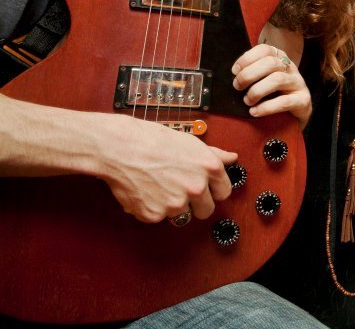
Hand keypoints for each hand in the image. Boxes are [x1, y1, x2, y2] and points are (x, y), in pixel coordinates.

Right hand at [99, 118, 236, 222]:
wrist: (120, 147)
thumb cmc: (153, 140)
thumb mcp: (190, 143)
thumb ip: (214, 155)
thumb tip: (232, 158)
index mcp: (209, 168)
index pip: (224, 192)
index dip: (214, 190)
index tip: (206, 189)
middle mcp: (196, 188)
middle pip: (206, 210)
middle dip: (197, 204)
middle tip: (179, 189)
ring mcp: (175, 204)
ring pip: (181, 214)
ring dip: (172, 205)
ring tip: (158, 185)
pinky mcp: (154, 215)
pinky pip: (158, 217)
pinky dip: (151, 208)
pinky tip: (144, 190)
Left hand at [231, 43, 311, 128]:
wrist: (297, 111)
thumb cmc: (276, 93)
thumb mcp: (265, 78)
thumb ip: (253, 72)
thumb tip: (234, 74)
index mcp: (280, 58)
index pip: (265, 50)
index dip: (247, 58)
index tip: (234, 71)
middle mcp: (291, 68)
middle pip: (271, 63)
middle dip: (249, 74)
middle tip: (238, 86)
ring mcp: (298, 83)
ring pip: (278, 80)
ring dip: (257, 91)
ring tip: (247, 100)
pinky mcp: (303, 100)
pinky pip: (284, 101)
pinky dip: (266, 107)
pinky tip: (255, 111)